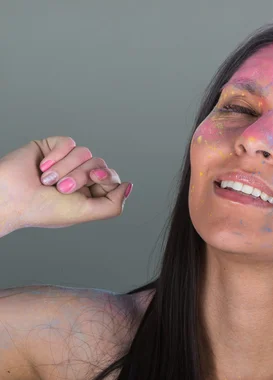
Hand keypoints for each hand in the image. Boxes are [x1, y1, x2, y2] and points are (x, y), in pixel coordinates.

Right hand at [0, 136, 131, 234]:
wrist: (10, 197)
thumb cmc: (42, 209)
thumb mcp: (85, 213)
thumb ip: (113, 204)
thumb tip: (129, 187)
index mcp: (89, 193)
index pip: (112, 178)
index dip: (108, 177)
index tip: (95, 179)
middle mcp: (79, 176)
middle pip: (100, 164)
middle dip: (81, 176)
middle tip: (62, 188)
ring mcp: (66, 161)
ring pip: (86, 153)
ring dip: (66, 168)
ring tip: (48, 181)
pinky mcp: (52, 147)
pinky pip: (69, 143)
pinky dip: (58, 155)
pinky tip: (43, 167)